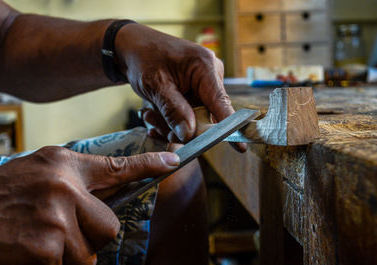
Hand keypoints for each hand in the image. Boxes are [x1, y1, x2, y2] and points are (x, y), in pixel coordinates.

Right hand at [0, 146, 178, 264]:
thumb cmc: (0, 197)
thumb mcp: (40, 173)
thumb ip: (75, 181)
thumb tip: (108, 194)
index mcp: (64, 165)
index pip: (117, 166)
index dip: (149, 165)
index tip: (173, 162)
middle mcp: (65, 187)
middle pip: (109, 226)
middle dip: (90, 237)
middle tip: (60, 232)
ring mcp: (57, 217)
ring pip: (89, 252)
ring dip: (69, 254)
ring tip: (38, 240)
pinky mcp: (48, 247)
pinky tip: (29, 252)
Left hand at [115, 23, 245, 151]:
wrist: (134, 47)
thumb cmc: (144, 58)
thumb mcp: (155, 85)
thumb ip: (173, 110)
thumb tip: (189, 135)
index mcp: (205, 67)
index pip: (221, 103)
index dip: (229, 128)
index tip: (241, 148)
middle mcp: (210, 76)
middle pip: (207, 116)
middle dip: (182, 128)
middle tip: (157, 128)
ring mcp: (204, 85)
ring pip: (195, 119)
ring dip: (171, 124)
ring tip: (150, 114)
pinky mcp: (196, 92)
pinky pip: (189, 115)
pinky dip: (172, 120)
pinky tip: (155, 115)